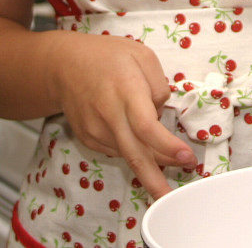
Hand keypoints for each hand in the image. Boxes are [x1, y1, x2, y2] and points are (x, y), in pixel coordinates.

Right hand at [51, 33, 195, 198]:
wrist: (64, 65)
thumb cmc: (106, 56)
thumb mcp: (141, 55)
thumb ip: (158, 84)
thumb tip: (161, 112)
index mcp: (126, 90)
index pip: (147, 128)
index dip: (168, 147)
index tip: (187, 157)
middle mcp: (109, 115)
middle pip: (135, 156)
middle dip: (156, 181)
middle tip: (175, 196)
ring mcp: (96, 131)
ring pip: (129, 156)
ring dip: (151, 164)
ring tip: (170, 159)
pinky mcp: (89, 139)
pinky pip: (117, 150)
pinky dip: (133, 151)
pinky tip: (141, 142)